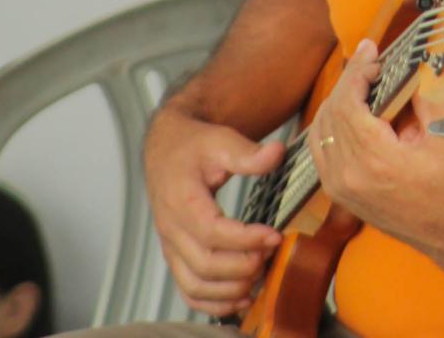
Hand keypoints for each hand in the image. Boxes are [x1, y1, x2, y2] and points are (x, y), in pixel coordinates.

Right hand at [143, 106, 284, 316]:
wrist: (167, 149)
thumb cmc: (193, 146)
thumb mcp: (219, 140)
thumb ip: (247, 152)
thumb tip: (276, 153)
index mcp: (181, 200)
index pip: (211, 231)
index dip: (245, 240)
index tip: (274, 235)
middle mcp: (171, 228)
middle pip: (205, 264)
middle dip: (243, 266)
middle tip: (271, 252)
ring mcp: (171, 246)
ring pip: (196, 285)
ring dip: (231, 289)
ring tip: (260, 274)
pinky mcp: (176, 256)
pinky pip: (189, 291)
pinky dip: (214, 303)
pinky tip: (241, 298)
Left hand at [307, 39, 443, 273]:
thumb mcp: (443, 133)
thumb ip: (420, 96)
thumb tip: (405, 67)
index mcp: (375, 159)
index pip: (348, 102)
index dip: (357, 72)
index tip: (371, 52)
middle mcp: (348, 174)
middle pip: (331, 112)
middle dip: (348, 81)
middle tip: (367, 61)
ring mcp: (338, 187)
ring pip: (320, 130)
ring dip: (336, 101)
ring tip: (359, 82)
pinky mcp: (338, 194)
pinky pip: (320, 149)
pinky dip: (330, 125)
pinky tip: (348, 111)